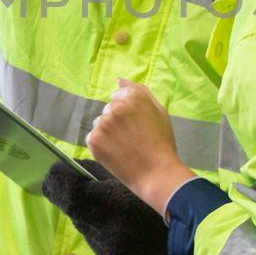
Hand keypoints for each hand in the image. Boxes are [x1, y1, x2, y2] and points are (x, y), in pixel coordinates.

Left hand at [41, 161, 166, 254]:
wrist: (188, 230)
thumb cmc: (157, 194)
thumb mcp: (127, 177)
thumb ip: (96, 174)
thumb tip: (68, 170)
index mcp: (117, 207)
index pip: (73, 194)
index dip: (58, 181)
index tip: (51, 170)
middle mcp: (110, 233)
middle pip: (73, 210)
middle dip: (64, 194)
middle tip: (56, 180)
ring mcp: (110, 249)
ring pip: (80, 223)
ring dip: (78, 209)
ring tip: (79, 195)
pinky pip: (92, 236)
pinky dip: (91, 223)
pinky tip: (97, 214)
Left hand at [87, 78, 194, 213]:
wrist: (156, 174)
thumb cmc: (161, 143)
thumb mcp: (159, 111)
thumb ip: (139, 91)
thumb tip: (119, 80)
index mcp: (134, 96)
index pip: (119, 96)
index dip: (128, 112)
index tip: (137, 125)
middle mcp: (116, 106)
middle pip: (109, 109)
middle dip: (117, 121)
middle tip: (133, 138)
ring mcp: (103, 123)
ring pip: (101, 123)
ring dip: (108, 133)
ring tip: (125, 147)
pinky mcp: (94, 139)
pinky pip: (93, 138)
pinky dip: (102, 146)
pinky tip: (116, 153)